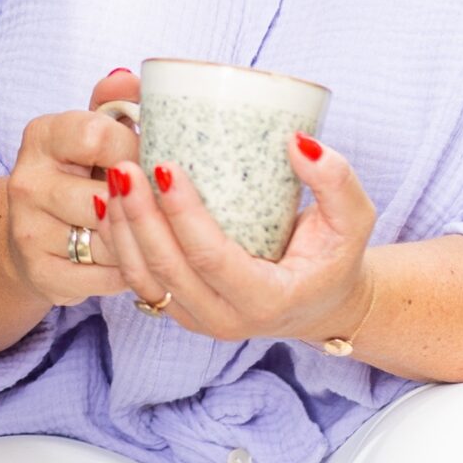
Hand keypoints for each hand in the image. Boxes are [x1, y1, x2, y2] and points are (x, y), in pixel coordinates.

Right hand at [0, 68, 146, 308]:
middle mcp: (26, 180)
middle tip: (157, 202)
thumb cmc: (78, 175)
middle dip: (142, 202)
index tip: (150, 159)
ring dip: (139, 240)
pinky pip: (106, 277)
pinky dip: (128, 272)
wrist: (31, 234)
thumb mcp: (92, 132)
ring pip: (110, 239)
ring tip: (147, 232)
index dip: (134, 149)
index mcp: (41, 135)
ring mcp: (29, 230)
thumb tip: (133, 79)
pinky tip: (131, 259)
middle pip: (107, 194)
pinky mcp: (41, 272)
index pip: (95, 135)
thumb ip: (115, 103)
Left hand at [105, 131, 377, 344]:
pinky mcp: (180, 310)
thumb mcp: (353, 220)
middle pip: (168, 269)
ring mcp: (198, 319)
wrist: (320, 302)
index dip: (184, 215)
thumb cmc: (335, 257)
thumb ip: (337, 181)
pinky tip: (108, 206)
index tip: (166, 167)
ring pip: (144, 280)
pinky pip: (139, 282)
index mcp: (267, 300)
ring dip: (122, 231)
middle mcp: (226, 319)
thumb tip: (298, 143)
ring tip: (111, 181)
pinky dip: (118, 244)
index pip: (212, 258)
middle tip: (125, 168)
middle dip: (140, 217)